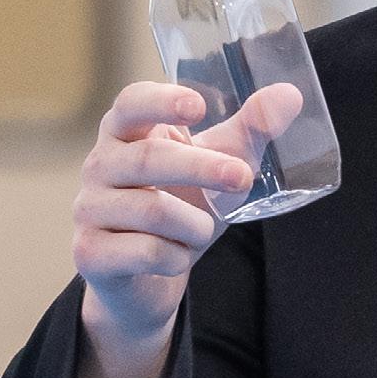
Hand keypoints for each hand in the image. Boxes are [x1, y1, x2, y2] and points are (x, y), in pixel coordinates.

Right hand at [70, 80, 301, 377]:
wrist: (152, 286)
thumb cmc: (184, 210)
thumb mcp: (220, 172)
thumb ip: (249, 131)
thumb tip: (289, 91)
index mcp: (127, 142)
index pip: (126, 107)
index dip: (156, 105)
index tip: (195, 108)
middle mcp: (100, 174)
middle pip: (142, 160)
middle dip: (200, 169)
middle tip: (241, 177)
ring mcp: (86, 217)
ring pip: (147, 211)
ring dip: (190, 224)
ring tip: (200, 232)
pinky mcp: (90, 261)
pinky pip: (141, 255)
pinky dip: (171, 260)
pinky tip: (173, 263)